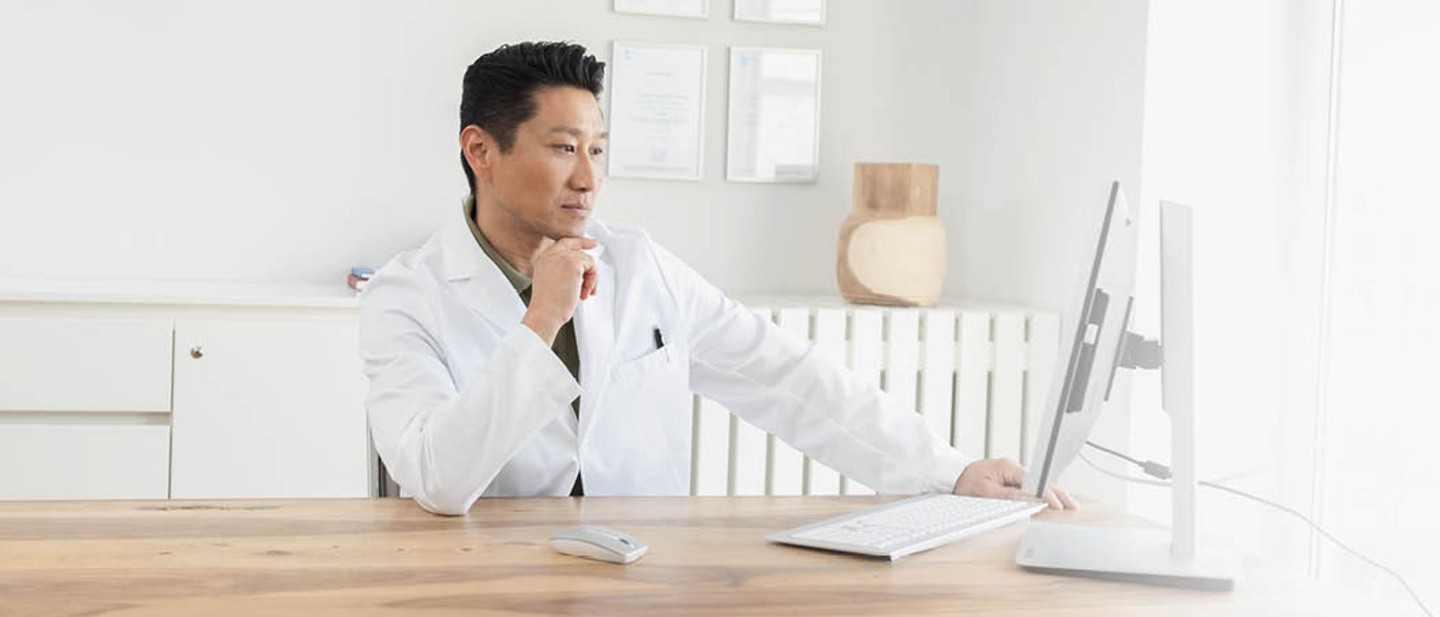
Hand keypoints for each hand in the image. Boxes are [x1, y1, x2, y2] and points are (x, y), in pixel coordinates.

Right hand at [521, 237, 597, 344]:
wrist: (545, 314)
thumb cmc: (548, 305)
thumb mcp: (553, 282)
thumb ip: (563, 270)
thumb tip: (583, 269)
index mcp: (544, 259)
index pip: (565, 243)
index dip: (580, 242)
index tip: (593, 244)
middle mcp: (551, 254)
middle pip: (579, 250)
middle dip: (589, 266)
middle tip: (592, 279)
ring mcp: (562, 257)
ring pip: (587, 260)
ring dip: (590, 279)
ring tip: (583, 293)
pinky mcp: (572, 263)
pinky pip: (592, 265)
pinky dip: (593, 280)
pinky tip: (584, 292)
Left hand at [952, 458, 1077, 509]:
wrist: (953, 476)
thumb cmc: (966, 482)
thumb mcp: (986, 492)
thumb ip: (1008, 496)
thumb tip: (1029, 499)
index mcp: (1008, 467)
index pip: (1034, 480)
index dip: (1047, 493)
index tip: (1057, 504)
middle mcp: (1013, 468)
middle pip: (1041, 481)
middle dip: (1057, 493)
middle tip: (1072, 505)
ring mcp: (1013, 473)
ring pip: (1038, 483)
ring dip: (1053, 493)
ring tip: (1068, 504)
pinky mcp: (1012, 478)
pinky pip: (1031, 485)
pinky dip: (1043, 493)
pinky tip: (1053, 499)